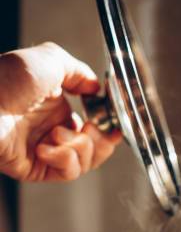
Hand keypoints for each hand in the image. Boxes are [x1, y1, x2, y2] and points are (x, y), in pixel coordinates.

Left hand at [0, 42, 120, 180]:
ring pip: (85, 161)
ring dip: (79, 148)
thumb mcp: (48, 59)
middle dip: (101, 139)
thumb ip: (79, 71)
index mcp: (55, 104)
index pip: (93, 122)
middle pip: (95, 145)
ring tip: (57, 135)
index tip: (117, 123)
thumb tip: (96, 87)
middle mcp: (51, 128)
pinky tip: (46, 147)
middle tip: (93, 129)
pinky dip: (64, 159)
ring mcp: (44, 150)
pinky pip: (67, 172)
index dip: (109, 124)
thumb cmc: (3, 79)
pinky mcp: (36, 168)